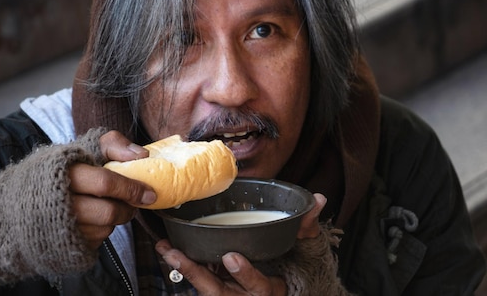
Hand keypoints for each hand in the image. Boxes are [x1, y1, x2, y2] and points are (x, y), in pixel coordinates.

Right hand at [68, 131, 154, 248]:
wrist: (20, 200)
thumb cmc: (61, 169)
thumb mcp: (84, 147)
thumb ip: (113, 144)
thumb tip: (142, 155)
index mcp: (63, 173)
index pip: (105, 183)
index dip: (131, 188)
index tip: (150, 193)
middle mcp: (57, 202)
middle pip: (107, 212)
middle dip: (127, 208)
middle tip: (135, 203)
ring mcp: (58, 227)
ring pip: (103, 229)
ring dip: (116, 219)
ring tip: (113, 207)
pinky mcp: (61, 245)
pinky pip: (94, 242)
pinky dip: (102, 231)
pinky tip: (96, 219)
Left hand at [154, 193, 327, 294]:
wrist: (287, 288)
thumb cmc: (294, 268)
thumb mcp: (305, 251)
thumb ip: (308, 227)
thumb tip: (319, 200)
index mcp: (271, 290)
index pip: (260, 288)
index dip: (246, 275)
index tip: (232, 257)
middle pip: (220, 294)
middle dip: (197, 275)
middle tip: (178, 255)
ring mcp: (231, 295)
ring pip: (205, 289)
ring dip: (183, 269)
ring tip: (167, 249)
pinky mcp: (218, 288)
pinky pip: (200, 281)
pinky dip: (183, 266)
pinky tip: (169, 249)